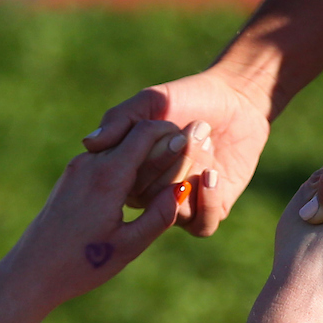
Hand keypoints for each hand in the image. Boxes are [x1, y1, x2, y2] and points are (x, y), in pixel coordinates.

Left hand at [0, 121, 186, 322]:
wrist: (30, 272)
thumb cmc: (81, 265)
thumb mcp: (129, 246)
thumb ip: (160, 216)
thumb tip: (184, 189)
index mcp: (107, 176)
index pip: (146, 132)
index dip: (173, 133)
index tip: (194, 143)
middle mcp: (90, 163)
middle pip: (134, 134)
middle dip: (162, 142)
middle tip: (187, 159)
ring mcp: (77, 168)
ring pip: (120, 146)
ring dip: (144, 154)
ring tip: (165, 176)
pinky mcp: (71, 177)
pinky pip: (106, 159)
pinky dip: (127, 165)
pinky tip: (138, 190)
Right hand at [82, 68, 270, 236]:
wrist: (234, 100)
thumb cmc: (186, 98)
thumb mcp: (150, 102)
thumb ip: (120, 120)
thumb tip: (89, 143)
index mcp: (129, 172)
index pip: (124, 182)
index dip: (146, 157)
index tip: (168, 125)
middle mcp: (150, 194)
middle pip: (151, 198)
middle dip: (175, 161)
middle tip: (195, 128)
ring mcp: (180, 206)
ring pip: (174, 211)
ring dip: (191, 174)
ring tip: (207, 142)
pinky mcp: (210, 212)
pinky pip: (202, 225)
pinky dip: (207, 201)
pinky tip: (212, 174)